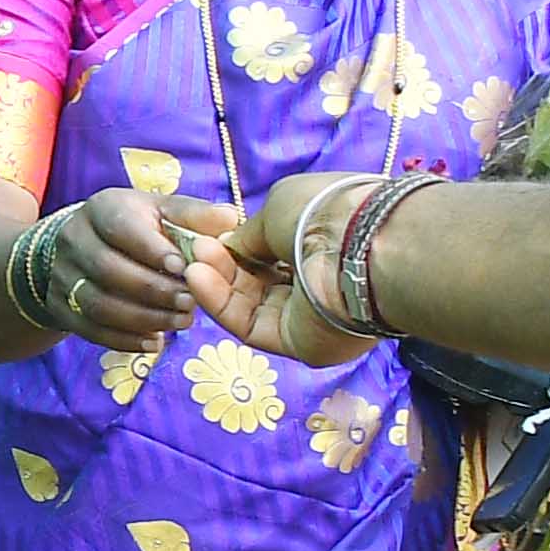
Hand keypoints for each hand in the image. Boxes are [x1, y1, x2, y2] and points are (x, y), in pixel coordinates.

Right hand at [20, 184, 233, 345]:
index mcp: (102, 208)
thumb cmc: (134, 228)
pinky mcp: (59, 307)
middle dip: (153, 291)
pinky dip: (123, 340)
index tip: (184, 269)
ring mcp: (62, 275)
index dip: (152, 250)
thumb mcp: (160, 211)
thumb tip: (229, 220)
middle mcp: (75, 239)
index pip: (121, 227)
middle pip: (107, 269)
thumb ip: (194, 216)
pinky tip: (155, 343)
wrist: (80, 248)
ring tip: (180, 324)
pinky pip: (89, 330)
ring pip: (97, 304)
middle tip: (190, 304)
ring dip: (142, 318)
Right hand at [202, 172, 378, 361]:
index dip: (235, 246)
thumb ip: (249, 234)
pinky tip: (198, 278)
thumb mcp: (278, 208)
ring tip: (193, 263)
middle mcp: (316, 281)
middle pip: (255, 280)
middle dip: (222, 264)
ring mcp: (306, 315)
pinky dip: (220, 304)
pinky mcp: (297, 342)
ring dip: (216, 282)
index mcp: (320, 244)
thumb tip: (229, 246)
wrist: (356, 247)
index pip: (269, 252)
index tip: (206, 234)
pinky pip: (249, 325)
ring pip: (248, 304)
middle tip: (195, 247)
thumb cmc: (323, 212)